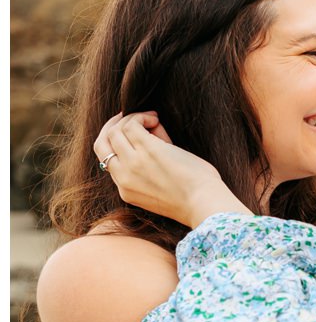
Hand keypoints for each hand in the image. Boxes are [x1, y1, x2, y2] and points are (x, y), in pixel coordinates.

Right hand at [94, 111, 248, 228]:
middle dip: (114, 127)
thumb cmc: (195, 196)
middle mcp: (123, 177)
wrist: (205, 204)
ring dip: (131, 119)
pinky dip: (142, 116)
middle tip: (132, 118)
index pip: (108, 161)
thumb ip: (149, 170)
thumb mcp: (161, 189)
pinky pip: (132, 125)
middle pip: (103, 144)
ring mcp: (133, 163)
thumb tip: (151, 135)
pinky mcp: (147, 150)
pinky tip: (156, 119)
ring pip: (114, 132)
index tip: (134, 135)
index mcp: (126, 190)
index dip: (119, 144)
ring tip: (152, 119)